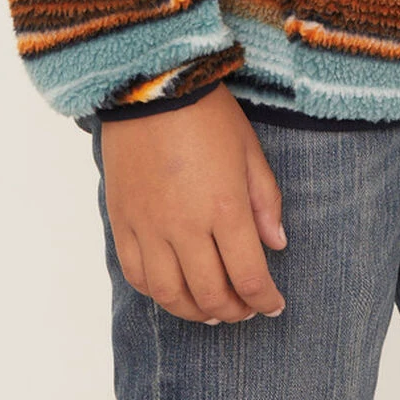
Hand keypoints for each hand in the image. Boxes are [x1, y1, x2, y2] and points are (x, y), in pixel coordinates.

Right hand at [99, 85, 288, 321]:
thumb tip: (277, 243)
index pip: (250, 276)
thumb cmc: (207, 113)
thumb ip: (265, 201)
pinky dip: (158, 292)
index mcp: (225, 208)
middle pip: (211, 294)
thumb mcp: (249, 150)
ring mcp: (150, 228)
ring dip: (195, 312)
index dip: (266, 300)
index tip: (274, 305)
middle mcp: (186, 227)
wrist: (152, 87)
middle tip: (245, 309)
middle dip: (234, 311)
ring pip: (171, 295)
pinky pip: (137, 275)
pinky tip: (173, 288)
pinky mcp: (123, 222)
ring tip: (210, 310)